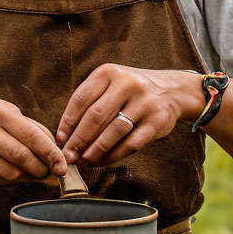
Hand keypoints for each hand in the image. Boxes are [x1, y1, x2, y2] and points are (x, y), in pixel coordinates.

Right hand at [0, 99, 67, 185]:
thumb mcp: (9, 112)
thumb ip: (34, 129)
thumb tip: (56, 152)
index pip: (31, 137)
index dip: (51, 154)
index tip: (62, 166)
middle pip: (21, 158)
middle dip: (40, 169)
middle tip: (48, 172)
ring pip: (10, 174)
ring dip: (26, 176)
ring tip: (28, 170)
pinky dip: (8, 179)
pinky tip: (5, 168)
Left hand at [56, 64, 198, 166]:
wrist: (172, 89)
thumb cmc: (131, 91)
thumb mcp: (110, 85)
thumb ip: (90, 104)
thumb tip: (66, 136)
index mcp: (109, 73)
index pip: (81, 99)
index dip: (68, 122)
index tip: (61, 139)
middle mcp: (127, 83)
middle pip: (95, 116)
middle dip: (79, 140)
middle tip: (69, 156)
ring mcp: (144, 101)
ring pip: (113, 131)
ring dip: (96, 150)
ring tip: (85, 161)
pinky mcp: (158, 120)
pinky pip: (132, 143)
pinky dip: (115, 155)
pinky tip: (104, 161)